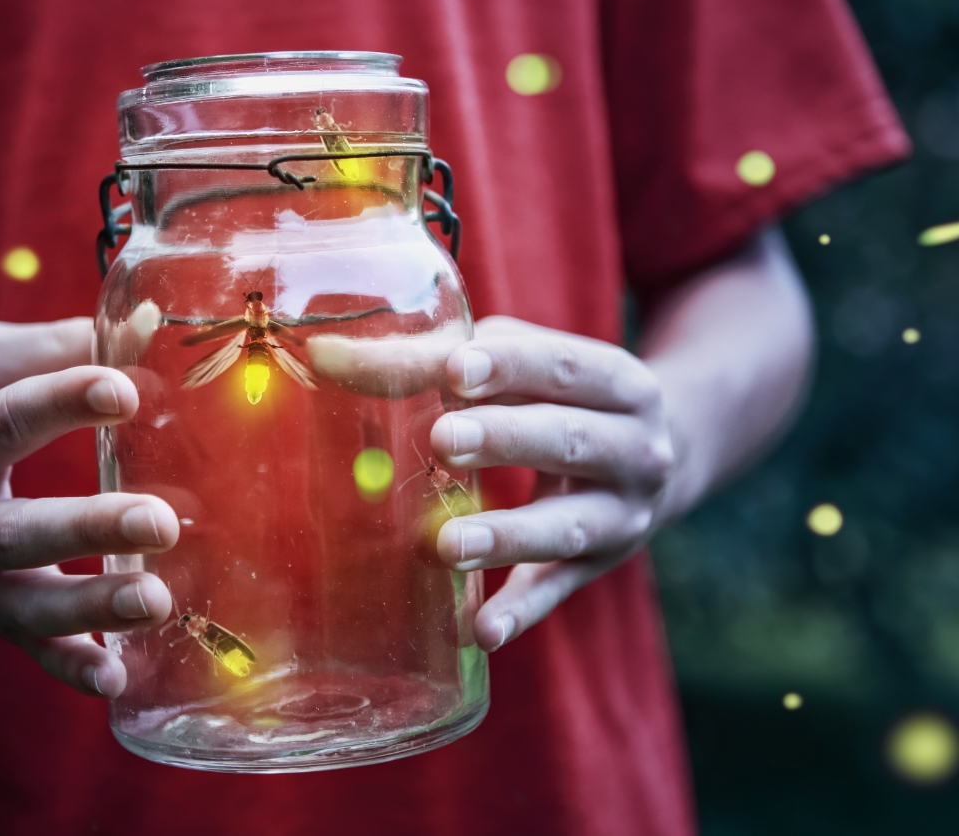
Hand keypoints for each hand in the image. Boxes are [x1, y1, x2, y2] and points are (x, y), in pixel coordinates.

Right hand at [0, 319, 176, 697]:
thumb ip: (57, 348)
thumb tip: (148, 326)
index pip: (6, 421)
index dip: (64, 402)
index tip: (125, 390)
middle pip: (15, 531)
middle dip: (88, 529)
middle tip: (160, 522)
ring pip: (23, 604)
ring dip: (91, 607)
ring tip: (157, 600)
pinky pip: (25, 650)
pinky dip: (67, 667)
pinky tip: (116, 676)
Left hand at [430, 316, 674, 651]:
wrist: (657, 455)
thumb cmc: (559, 396)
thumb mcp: (523, 365)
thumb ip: (441, 358)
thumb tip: (327, 356)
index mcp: (619, 381)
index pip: (564, 366)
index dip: (511, 366)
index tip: (456, 370)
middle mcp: (636, 448)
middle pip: (570, 441)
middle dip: (506, 440)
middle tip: (443, 440)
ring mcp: (624, 515)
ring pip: (567, 526)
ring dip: (508, 537)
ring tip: (448, 545)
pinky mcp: (599, 566)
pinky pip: (557, 591)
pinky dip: (522, 612)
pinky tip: (482, 630)